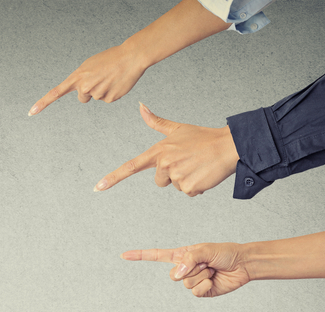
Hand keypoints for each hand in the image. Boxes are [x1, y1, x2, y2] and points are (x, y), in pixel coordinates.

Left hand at [28, 43, 146, 115]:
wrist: (130, 57)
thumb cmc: (109, 59)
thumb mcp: (90, 65)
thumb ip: (81, 79)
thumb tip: (83, 95)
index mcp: (77, 77)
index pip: (55, 93)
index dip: (42, 103)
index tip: (31, 113)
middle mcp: (84, 87)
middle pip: (82, 98)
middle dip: (89, 91)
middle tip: (100, 77)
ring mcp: (97, 94)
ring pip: (96, 98)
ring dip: (102, 90)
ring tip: (110, 77)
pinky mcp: (109, 99)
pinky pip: (107, 99)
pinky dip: (112, 93)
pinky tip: (116, 83)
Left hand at [95, 104, 237, 195]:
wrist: (227, 146)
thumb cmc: (202, 137)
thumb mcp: (177, 128)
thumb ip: (156, 122)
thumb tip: (140, 106)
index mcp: (158, 151)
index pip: (130, 166)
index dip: (113, 178)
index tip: (97, 188)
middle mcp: (164, 164)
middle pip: (159, 181)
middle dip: (172, 175)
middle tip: (188, 161)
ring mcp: (176, 176)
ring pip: (175, 186)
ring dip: (186, 179)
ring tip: (197, 165)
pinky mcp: (189, 187)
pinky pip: (189, 193)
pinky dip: (197, 186)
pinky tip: (204, 173)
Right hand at [122, 243, 252, 297]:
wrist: (242, 265)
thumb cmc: (225, 252)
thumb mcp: (205, 250)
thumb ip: (189, 260)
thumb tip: (177, 274)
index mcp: (182, 255)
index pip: (156, 256)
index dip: (140, 256)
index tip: (124, 255)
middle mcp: (185, 269)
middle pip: (173, 276)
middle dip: (190, 270)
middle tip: (206, 264)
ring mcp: (192, 281)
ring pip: (186, 285)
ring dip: (201, 278)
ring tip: (212, 271)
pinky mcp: (201, 292)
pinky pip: (196, 293)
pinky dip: (206, 287)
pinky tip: (214, 281)